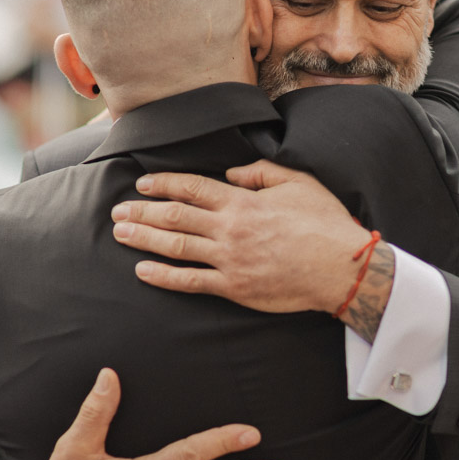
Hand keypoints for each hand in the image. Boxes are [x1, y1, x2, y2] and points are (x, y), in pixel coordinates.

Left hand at [111, 159, 370, 313]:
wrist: (340, 267)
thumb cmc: (324, 223)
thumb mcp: (298, 182)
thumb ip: (262, 172)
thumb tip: (233, 173)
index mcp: (242, 201)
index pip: (192, 188)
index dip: (163, 184)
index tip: (143, 184)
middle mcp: (229, 228)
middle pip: (175, 216)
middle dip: (142, 212)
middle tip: (118, 211)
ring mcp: (229, 259)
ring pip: (176, 246)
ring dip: (144, 239)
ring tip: (120, 234)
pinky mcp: (234, 287)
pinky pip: (190, 282)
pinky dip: (164, 276)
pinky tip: (143, 271)